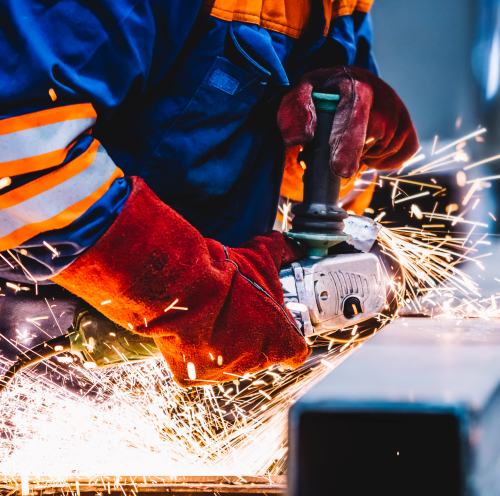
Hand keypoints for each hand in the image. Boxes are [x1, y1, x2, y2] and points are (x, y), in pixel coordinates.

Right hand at [54, 178, 308, 385]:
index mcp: (277, 341)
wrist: (173, 280)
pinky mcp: (187, 372)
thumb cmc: (218, 268)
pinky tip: (193, 324)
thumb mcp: (256, 255)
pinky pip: (202, 362)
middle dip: (253, 332)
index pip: (295, 350)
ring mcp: (219, 369)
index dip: (289, 337)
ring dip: (225, 340)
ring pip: (231, 360)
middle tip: (238, 310)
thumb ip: (277, 251)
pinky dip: (200, 346)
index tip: (283, 327)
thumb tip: (289, 240)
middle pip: (260, 354)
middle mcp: (250, 362)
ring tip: (211, 313)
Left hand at [277, 66, 418, 177]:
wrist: (350, 81)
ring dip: (363, 155)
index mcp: (357, 87)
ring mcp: (400, 112)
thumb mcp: (303, 90)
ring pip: (382, 153)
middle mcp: (384, 98)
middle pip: (368, 145)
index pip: (356, 121)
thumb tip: (303, 137)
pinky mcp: (408, 127)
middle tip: (331, 144)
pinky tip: (370, 149)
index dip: (348, 147)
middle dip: (346, 154)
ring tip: (350, 138)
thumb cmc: (324, 91)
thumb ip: (297, 109)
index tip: (341, 170)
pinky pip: (403, 155)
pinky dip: (386, 160)